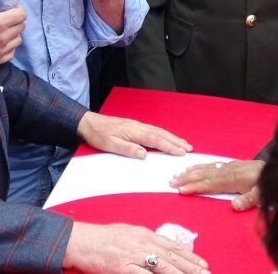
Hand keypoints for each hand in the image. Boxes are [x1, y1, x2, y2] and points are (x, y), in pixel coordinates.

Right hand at [0, 6, 26, 65]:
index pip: (22, 15)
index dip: (18, 10)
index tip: (12, 9)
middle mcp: (3, 37)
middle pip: (22, 26)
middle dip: (16, 21)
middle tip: (8, 20)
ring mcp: (2, 51)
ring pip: (19, 40)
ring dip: (14, 34)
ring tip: (4, 32)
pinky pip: (12, 52)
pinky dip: (9, 47)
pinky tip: (0, 44)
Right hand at [64, 222, 209, 272]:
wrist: (81, 240)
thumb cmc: (100, 238)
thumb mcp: (126, 233)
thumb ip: (142, 240)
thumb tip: (158, 247)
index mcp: (142, 233)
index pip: (171, 245)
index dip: (189, 256)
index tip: (203, 264)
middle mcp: (141, 242)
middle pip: (171, 257)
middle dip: (192, 267)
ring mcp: (133, 255)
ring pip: (163, 267)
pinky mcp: (123, 267)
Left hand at [77, 111, 192, 157]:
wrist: (89, 123)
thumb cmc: (99, 135)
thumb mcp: (110, 144)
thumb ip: (127, 149)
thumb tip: (144, 154)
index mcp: (134, 131)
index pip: (155, 140)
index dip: (170, 146)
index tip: (181, 152)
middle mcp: (137, 126)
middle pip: (160, 134)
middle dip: (175, 141)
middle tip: (189, 148)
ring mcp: (136, 125)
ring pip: (158, 131)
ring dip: (171, 137)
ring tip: (183, 143)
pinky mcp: (133, 126)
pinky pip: (152, 129)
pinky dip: (162, 134)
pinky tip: (166, 136)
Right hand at [170, 160, 264, 210]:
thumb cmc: (269, 183)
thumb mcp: (263, 195)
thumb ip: (248, 200)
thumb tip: (233, 206)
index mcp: (232, 179)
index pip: (209, 184)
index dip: (195, 187)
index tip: (181, 190)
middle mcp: (227, 171)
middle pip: (203, 175)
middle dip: (186, 179)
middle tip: (171, 182)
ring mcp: (227, 167)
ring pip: (205, 169)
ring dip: (190, 172)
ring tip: (177, 175)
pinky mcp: (230, 165)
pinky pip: (210, 165)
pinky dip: (199, 166)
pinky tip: (192, 167)